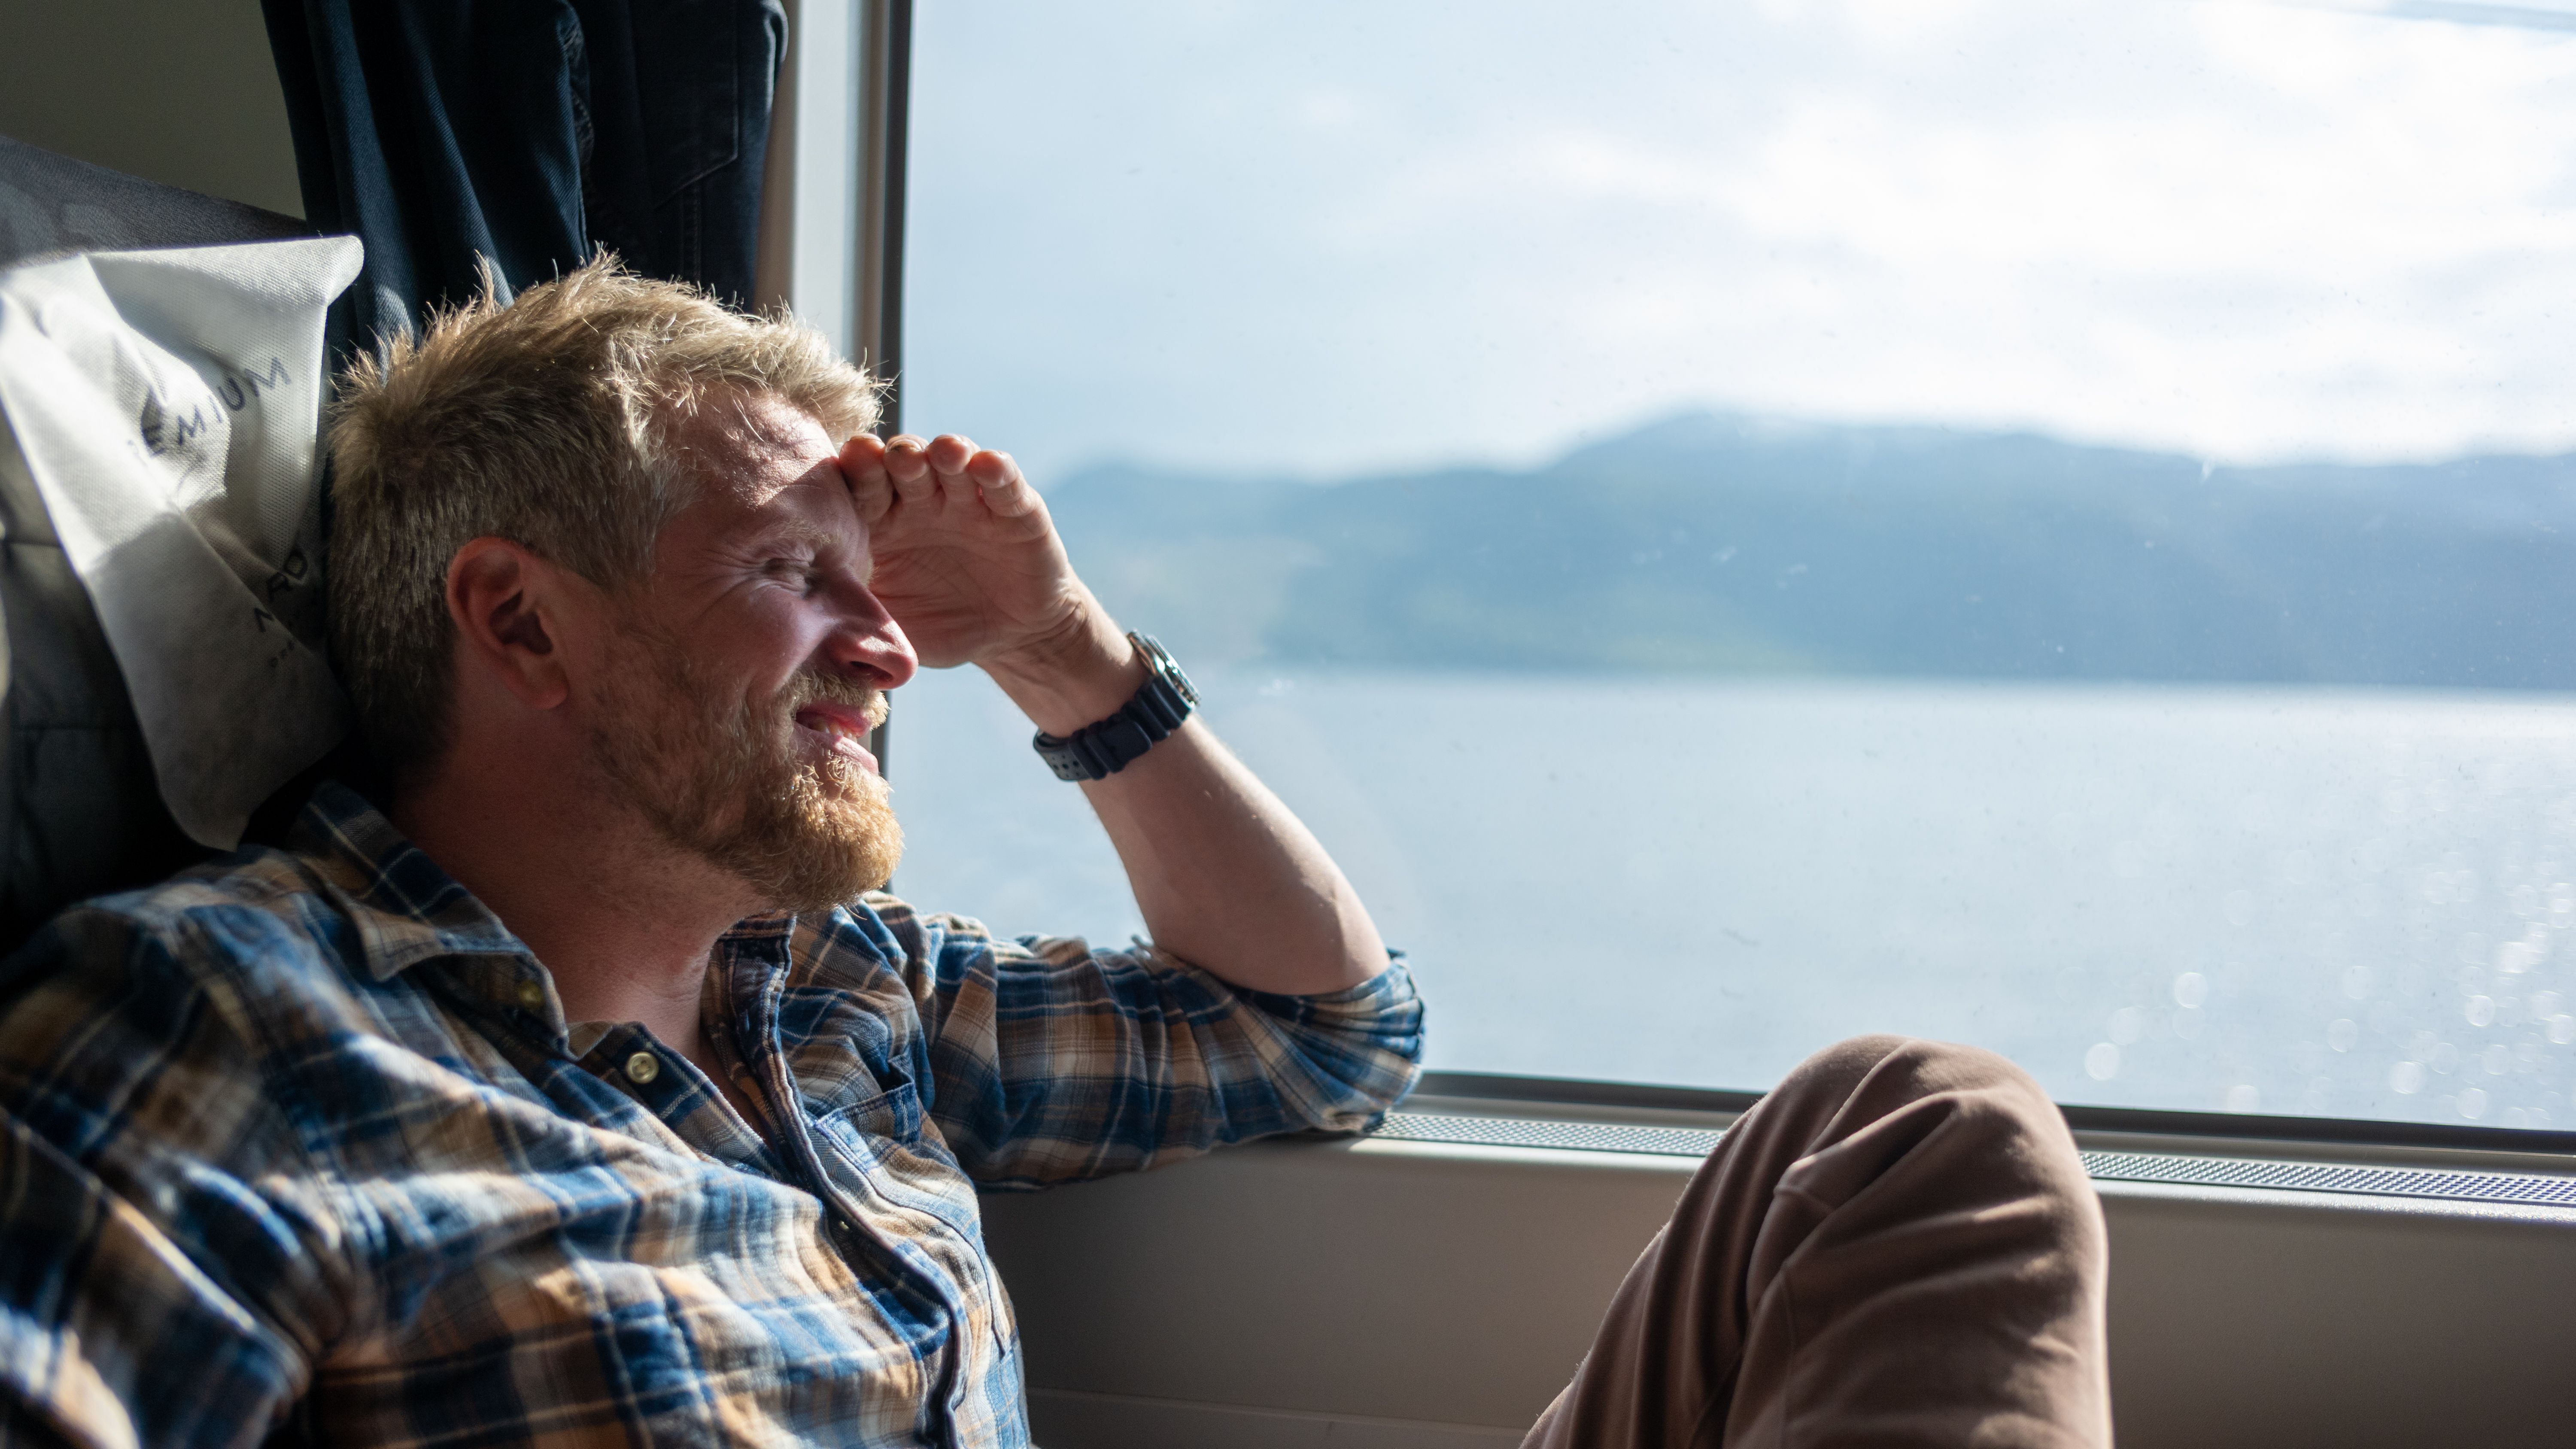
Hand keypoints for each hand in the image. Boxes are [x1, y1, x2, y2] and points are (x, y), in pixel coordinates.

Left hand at [840, 434, 1127, 708]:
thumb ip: (855, 617)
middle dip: (899, 455)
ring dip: (947, 452)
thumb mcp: (891, 628)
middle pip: (905, 465)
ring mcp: (968, 500)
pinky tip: (987, 466)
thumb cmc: (940, 626)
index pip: (864, 486)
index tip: (851, 458)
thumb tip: (809, 625)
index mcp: (884, 523)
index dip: (859, 470)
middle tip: (893, 455)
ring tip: (942, 453)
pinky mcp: (1016, 508)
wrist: (1010, 637)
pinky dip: (996, 470)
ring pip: (954, 464)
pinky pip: (1005, 483)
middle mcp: (923, 501)